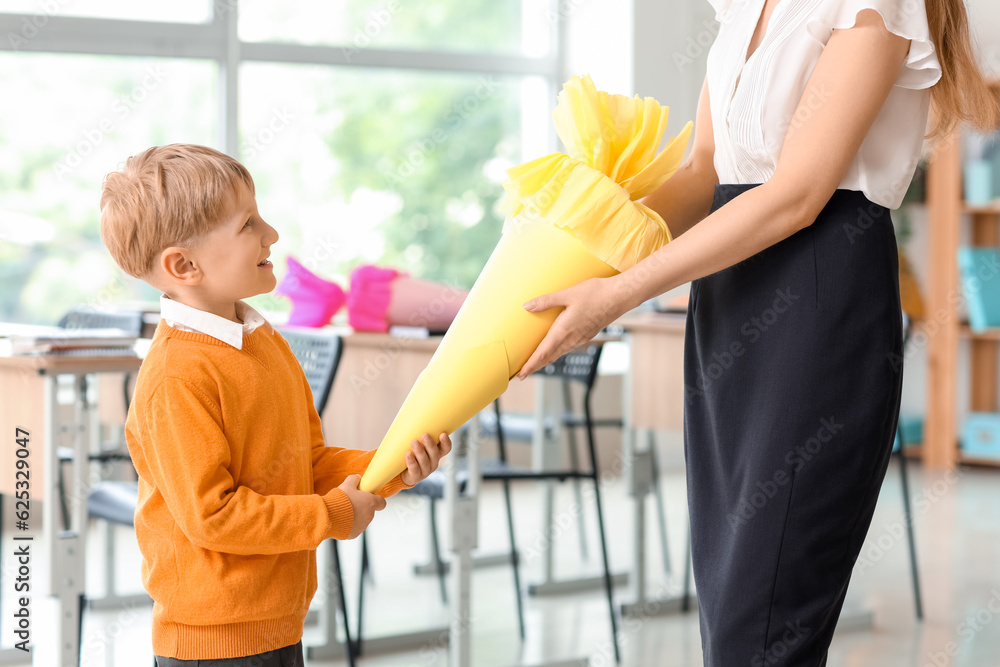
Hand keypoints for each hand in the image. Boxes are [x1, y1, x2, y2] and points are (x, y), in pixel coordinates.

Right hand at [337, 474, 386, 538]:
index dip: (376, 499)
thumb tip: (357, 478)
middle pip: (369, 510)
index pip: (382, 503)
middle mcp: (369, 516)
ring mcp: (362, 526)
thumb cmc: (339, 500)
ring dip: (355, 516)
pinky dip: (349, 524)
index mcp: (371, 503)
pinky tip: (340, 519)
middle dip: (362, 506)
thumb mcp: (347, 484)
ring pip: (361, 519)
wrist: (328, 516)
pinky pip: (353, 528)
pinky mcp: (354, 534)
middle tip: (350, 502)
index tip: (369, 497)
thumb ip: (355, 479)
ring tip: (343, 511)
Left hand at [400, 432, 452, 486]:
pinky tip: (407, 454)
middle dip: (430, 444)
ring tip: (413, 442)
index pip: (446, 448)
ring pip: (425, 461)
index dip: (446, 442)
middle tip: (424, 435)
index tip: (442, 434)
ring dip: (419, 451)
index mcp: (437, 453)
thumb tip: (413, 412)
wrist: (402, 471)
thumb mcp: (418, 442)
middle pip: (435, 454)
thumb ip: (419, 432)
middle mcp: (433, 462)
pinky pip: (415, 469)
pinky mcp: (415, 477)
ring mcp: (425, 471)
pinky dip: (411, 461)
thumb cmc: (412, 452)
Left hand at [517, 276, 631, 378]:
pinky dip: (557, 352)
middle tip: (522, 373)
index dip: (531, 365)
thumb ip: (546, 301)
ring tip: (535, 363)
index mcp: (564, 331)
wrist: (620, 296)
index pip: (543, 353)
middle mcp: (572, 338)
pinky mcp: (587, 334)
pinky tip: (556, 348)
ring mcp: (581, 338)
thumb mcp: (568, 293)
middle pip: (550, 357)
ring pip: (559, 353)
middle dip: (535, 366)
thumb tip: (526, 306)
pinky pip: (568, 348)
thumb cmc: (596, 293)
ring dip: (546, 360)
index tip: (521, 374)